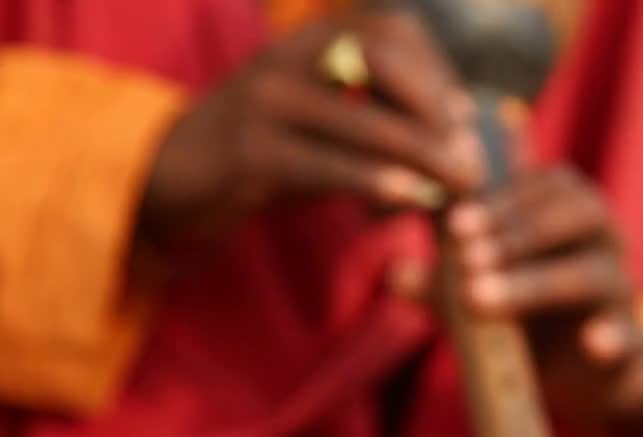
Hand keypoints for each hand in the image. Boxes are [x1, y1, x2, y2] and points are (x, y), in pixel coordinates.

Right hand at [138, 12, 483, 235]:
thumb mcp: (324, 118)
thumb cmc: (267, 152)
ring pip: (363, 120)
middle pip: (383, 60)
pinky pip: (327, 165)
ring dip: (423, 155)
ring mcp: (266, 102)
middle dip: (437, 109)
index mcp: (309, 39)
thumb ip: (379, 113)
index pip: (394, 32)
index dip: (439, 72)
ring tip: (460, 185)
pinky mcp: (252, 154)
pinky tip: (412, 198)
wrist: (172, 177)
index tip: (464, 118)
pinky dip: (377, 181)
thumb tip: (461, 132)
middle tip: (470, 156)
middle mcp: (287, 56)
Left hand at [443, 166, 642, 432]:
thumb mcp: (483, 292)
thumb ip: (447, 279)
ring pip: (593, 274)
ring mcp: (623, 292)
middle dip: (518, 232)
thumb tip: (396, 276)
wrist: (585, 381)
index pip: (547, 184)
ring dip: (537, 282)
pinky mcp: (635, 343)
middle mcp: (604, 243)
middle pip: (578, 215)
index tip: (455, 222)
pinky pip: (634, 336)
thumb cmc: (530, 318)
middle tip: (466, 256)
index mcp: (571, 214)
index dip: (501, 199)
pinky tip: (593, 343)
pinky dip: (615, 337)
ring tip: (481, 299)